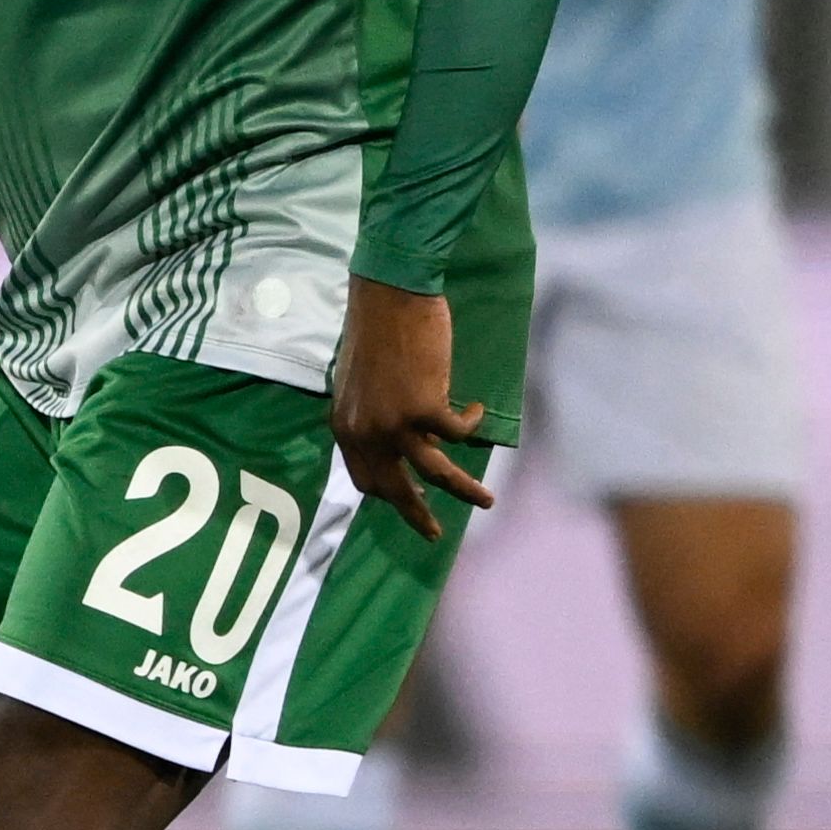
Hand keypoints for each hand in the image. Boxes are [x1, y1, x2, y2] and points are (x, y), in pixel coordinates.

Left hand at [332, 275, 494, 542]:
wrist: (389, 295)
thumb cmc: (376, 330)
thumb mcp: (360, 381)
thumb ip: (372, 412)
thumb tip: (399, 435)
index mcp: (344, 425)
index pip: (363, 476)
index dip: (387, 492)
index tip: (407, 500)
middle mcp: (364, 431)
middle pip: (394, 487)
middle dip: (416, 513)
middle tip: (432, 533)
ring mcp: (394, 423)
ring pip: (435, 472)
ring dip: (463, 490)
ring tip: (486, 502)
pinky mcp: (425, 408)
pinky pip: (458, 432)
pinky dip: (472, 424)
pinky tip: (478, 410)